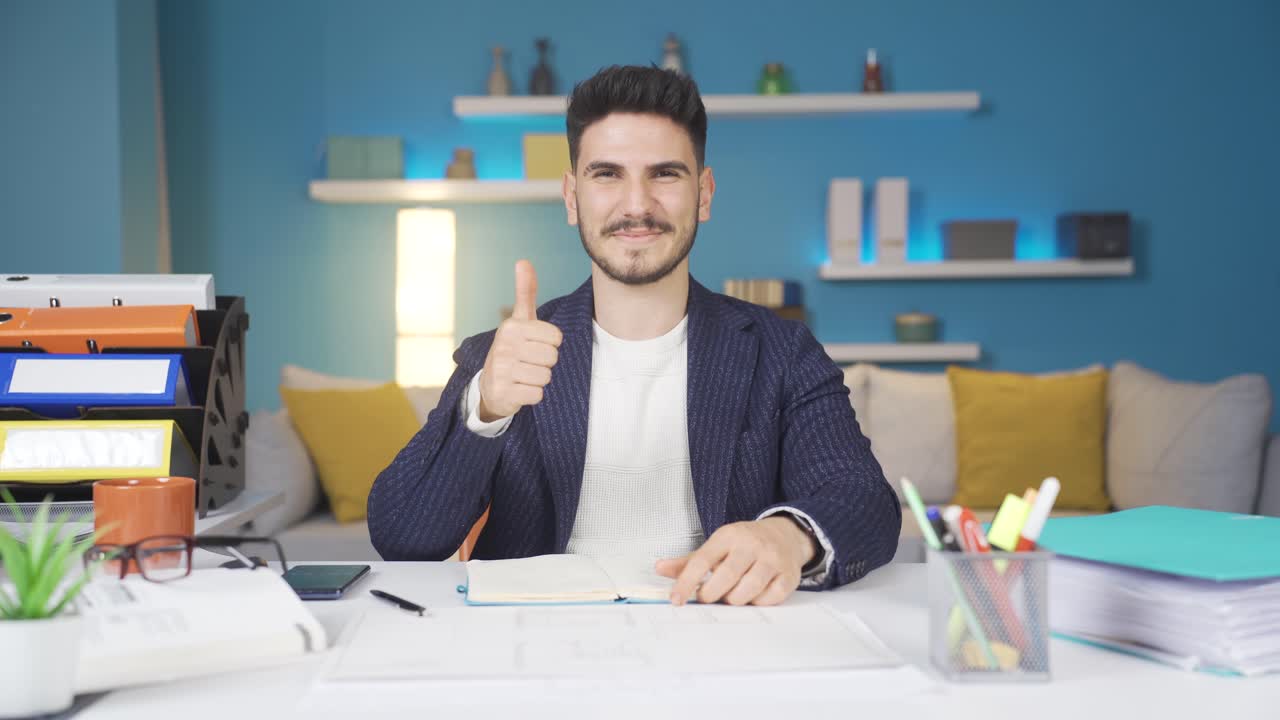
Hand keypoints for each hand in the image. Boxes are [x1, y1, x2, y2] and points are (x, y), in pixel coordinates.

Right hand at [477, 260, 562, 420]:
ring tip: (524, 375)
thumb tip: (523, 261)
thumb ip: (524, 292)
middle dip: (546, 363)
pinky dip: (533, 395)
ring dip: (539, 379)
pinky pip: (538, 394)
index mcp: (512, 327)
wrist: (490, 384)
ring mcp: (501, 370)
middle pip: (552, 357)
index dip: (550, 344)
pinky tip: (520, 389)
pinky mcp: (503, 393)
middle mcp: (504, 346)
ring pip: (546, 376)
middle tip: (529, 362)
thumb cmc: (513, 348)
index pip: (556, 338)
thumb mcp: (519, 320)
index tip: (535, 346)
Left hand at [655, 517, 816, 606]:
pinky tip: (754, 594)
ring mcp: (772, 559)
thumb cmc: (744, 544)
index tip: (675, 600)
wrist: (785, 535)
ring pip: (746, 592)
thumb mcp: (717, 545)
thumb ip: (688, 560)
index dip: (686, 583)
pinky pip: (768, 600)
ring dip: (734, 600)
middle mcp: (751, 545)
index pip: (701, 561)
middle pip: (725, 578)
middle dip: (711, 594)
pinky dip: (757, 603)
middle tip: (708, 597)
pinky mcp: (789, 575)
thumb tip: (660, 568)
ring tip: (732, 594)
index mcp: (728, 536)